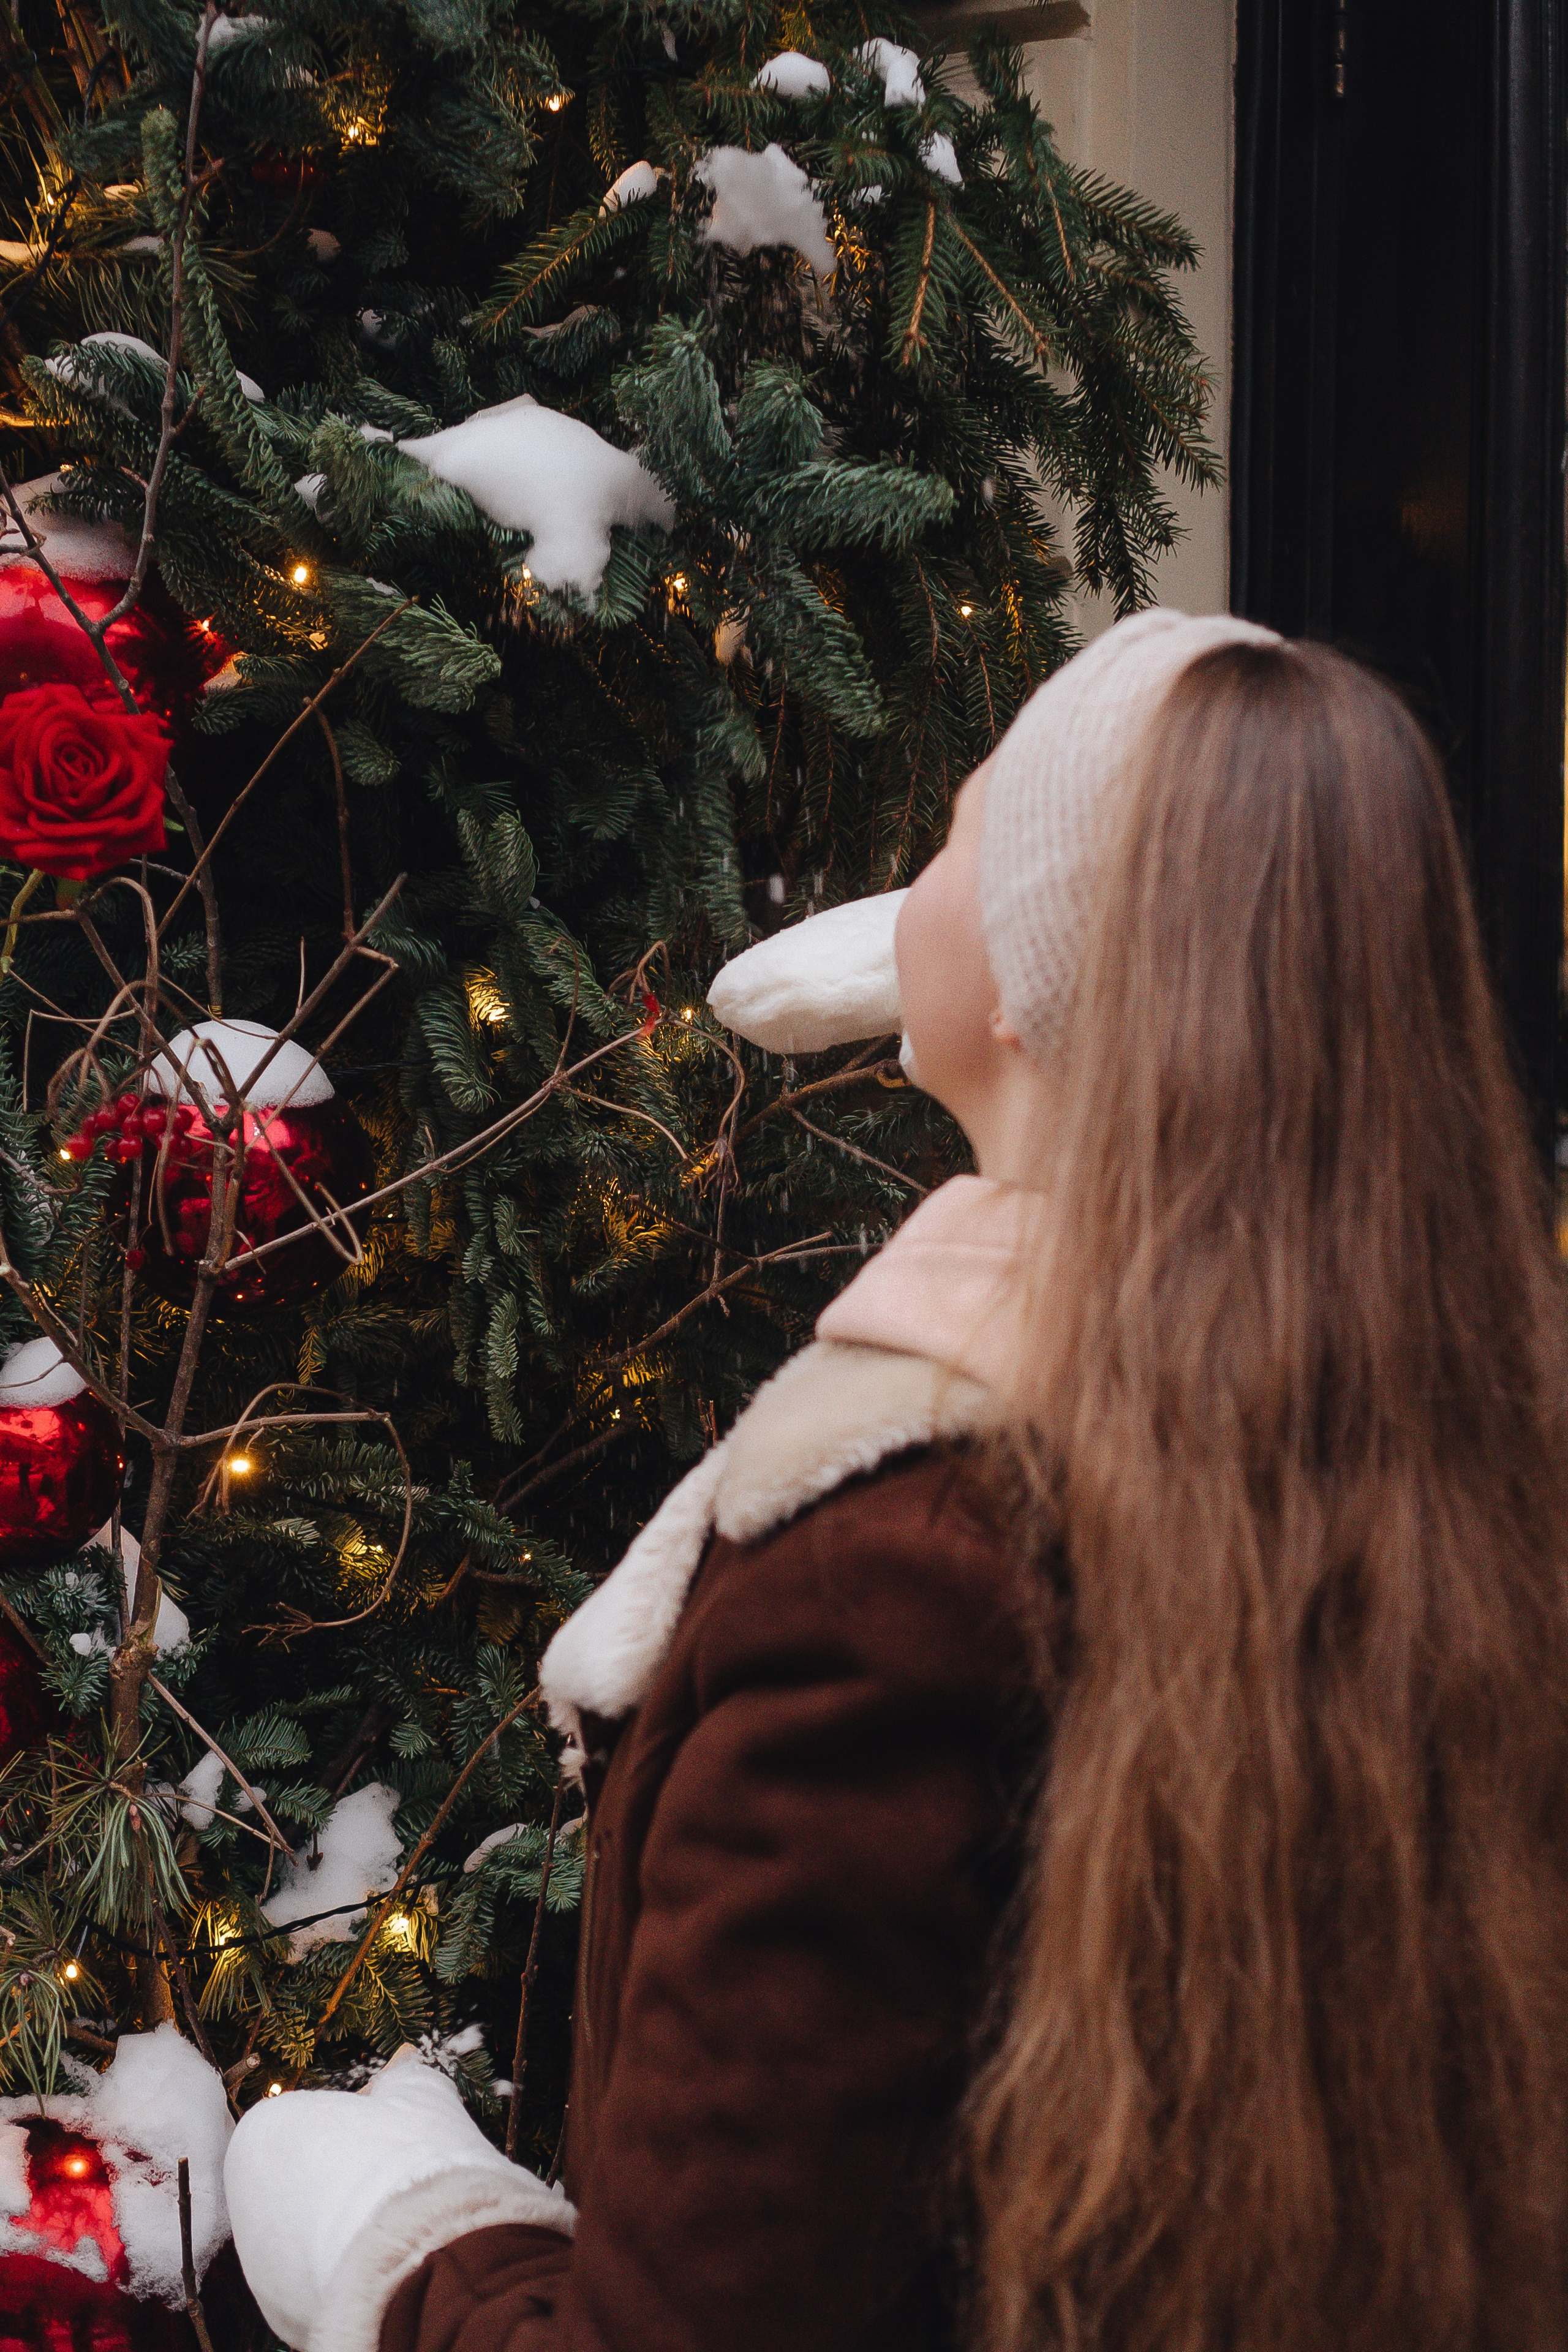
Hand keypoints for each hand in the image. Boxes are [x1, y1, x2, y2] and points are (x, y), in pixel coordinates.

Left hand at [224, 2050, 570, 2351]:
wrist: (415, 2259)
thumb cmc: (410, 2158)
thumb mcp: (417, 2094)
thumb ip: (401, 2079)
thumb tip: (405, 2068)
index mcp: (263, 2133)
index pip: (304, 2121)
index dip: (352, 2124)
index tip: (386, 2132)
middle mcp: (244, 2201)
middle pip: (301, 2180)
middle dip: (342, 2177)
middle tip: (392, 2176)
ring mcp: (260, 2266)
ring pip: (307, 2236)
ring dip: (341, 2228)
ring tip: (394, 2223)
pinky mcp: (282, 2314)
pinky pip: (315, 2281)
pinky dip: (342, 2272)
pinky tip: (383, 2262)